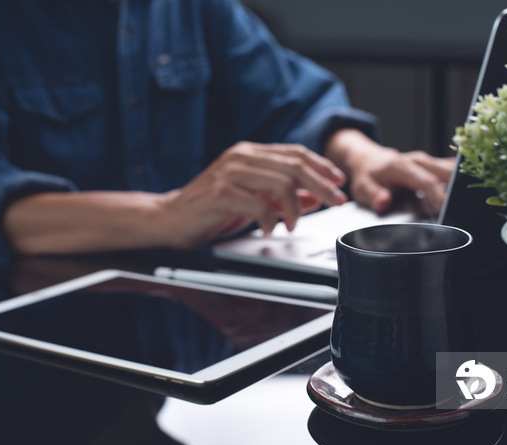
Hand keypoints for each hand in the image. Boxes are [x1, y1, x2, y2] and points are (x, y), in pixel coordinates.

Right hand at [159, 141, 347, 248]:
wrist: (167, 219)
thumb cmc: (208, 210)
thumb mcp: (253, 200)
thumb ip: (281, 196)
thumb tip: (314, 198)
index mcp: (249, 154)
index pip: (295, 153)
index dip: (321, 167)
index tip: (339, 183)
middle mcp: (241, 157)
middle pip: (294, 165)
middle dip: (321, 185)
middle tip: (336, 201)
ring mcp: (229, 173)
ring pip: (280, 183)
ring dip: (295, 208)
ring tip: (293, 225)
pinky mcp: (219, 193)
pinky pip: (257, 204)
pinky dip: (270, 220)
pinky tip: (269, 229)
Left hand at [324, 129, 455, 213]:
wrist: (369, 160)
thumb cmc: (367, 175)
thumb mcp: (363, 188)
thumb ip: (374, 195)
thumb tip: (384, 201)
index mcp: (403, 166)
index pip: (426, 181)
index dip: (439, 195)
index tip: (448, 208)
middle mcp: (420, 161)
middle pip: (447, 173)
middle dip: (458, 189)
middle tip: (468, 207)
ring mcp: (429, 162)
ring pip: (454, 171)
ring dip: (463, 185)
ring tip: (471, 202)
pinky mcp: (435, 166)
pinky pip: (453, 172)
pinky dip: (461, 182)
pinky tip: (468, 193)